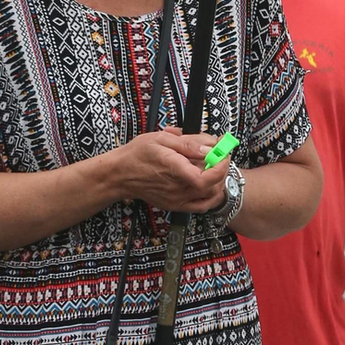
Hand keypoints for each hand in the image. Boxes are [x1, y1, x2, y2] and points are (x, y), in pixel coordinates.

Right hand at [110, 130, 228, 214]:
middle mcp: (176, 188)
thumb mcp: (161, 138)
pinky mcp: (176, 205)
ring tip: (213, 167)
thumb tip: (209, 147)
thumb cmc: (138, 154)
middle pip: (212, 185)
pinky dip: (211, 196)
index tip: (223, 153)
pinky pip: (201, 206)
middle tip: (220, 154)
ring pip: (210, 196)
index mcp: (173, 169)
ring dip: (219, 181)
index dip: (221, 166)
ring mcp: (177, 200)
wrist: (120, 175)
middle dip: (222, 168)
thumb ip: (188, 143)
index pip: (206, 177)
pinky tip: (210, 183)